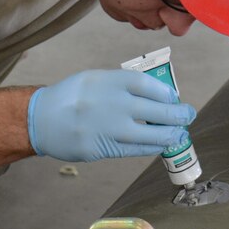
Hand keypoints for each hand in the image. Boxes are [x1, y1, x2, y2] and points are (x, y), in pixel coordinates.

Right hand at [28, 69, 195, 161]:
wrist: (41, 119)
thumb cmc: (72, 97)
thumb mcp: (95, 79)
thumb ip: (122, 85)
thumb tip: (157, 96)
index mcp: (108, 81)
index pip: (148, 85)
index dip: (166, 93)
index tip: (173, 98)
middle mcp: (110, 103)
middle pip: (155, 110)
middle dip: (177, 115)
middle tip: (187, 115)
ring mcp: (106, 128)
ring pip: (150, 134)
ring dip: (170, 135)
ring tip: (178, 133)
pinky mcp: (101, 148)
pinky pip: (135, 150)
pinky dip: (151, 147)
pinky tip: (160, 144)